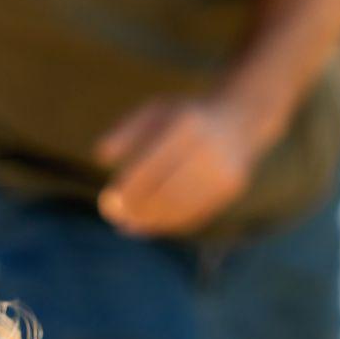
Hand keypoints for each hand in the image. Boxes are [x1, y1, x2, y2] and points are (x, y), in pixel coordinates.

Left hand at [93, 96, 262, 236]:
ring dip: (152, 222)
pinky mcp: (231, 187)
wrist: (239, 119)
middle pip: (166, 190)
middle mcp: (209, 148)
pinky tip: (152, 224)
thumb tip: (100, 156)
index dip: (128, 188)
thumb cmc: (183, 117)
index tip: (108, 201)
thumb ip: (125, 131)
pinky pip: (197, 213)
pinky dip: (171, 223)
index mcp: (185, 124)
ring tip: (130, 226)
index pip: (150, 165)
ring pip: (181, 207)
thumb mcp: (153, 112)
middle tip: (118, 219)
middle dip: (138, 209)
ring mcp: (223, 169)